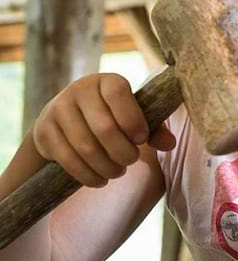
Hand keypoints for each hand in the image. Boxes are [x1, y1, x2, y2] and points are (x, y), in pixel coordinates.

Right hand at [33, 73, 175, 187]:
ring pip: (86, 148)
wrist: (66, 119)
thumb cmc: (111, 116)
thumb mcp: (133, 116)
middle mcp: (79, 89)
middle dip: (123, 152)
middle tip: (131, 160)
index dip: (133, 120)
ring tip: (118, 171)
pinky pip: (68, 160)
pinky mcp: (44, 132)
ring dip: (107, 167)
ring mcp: (58, 109)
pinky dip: (88, 175)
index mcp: (106, 81)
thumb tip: (169, 143)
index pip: (119, 95)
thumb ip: (154, 128)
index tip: (141, 139)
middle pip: (104, 128)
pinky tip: (101, 179)